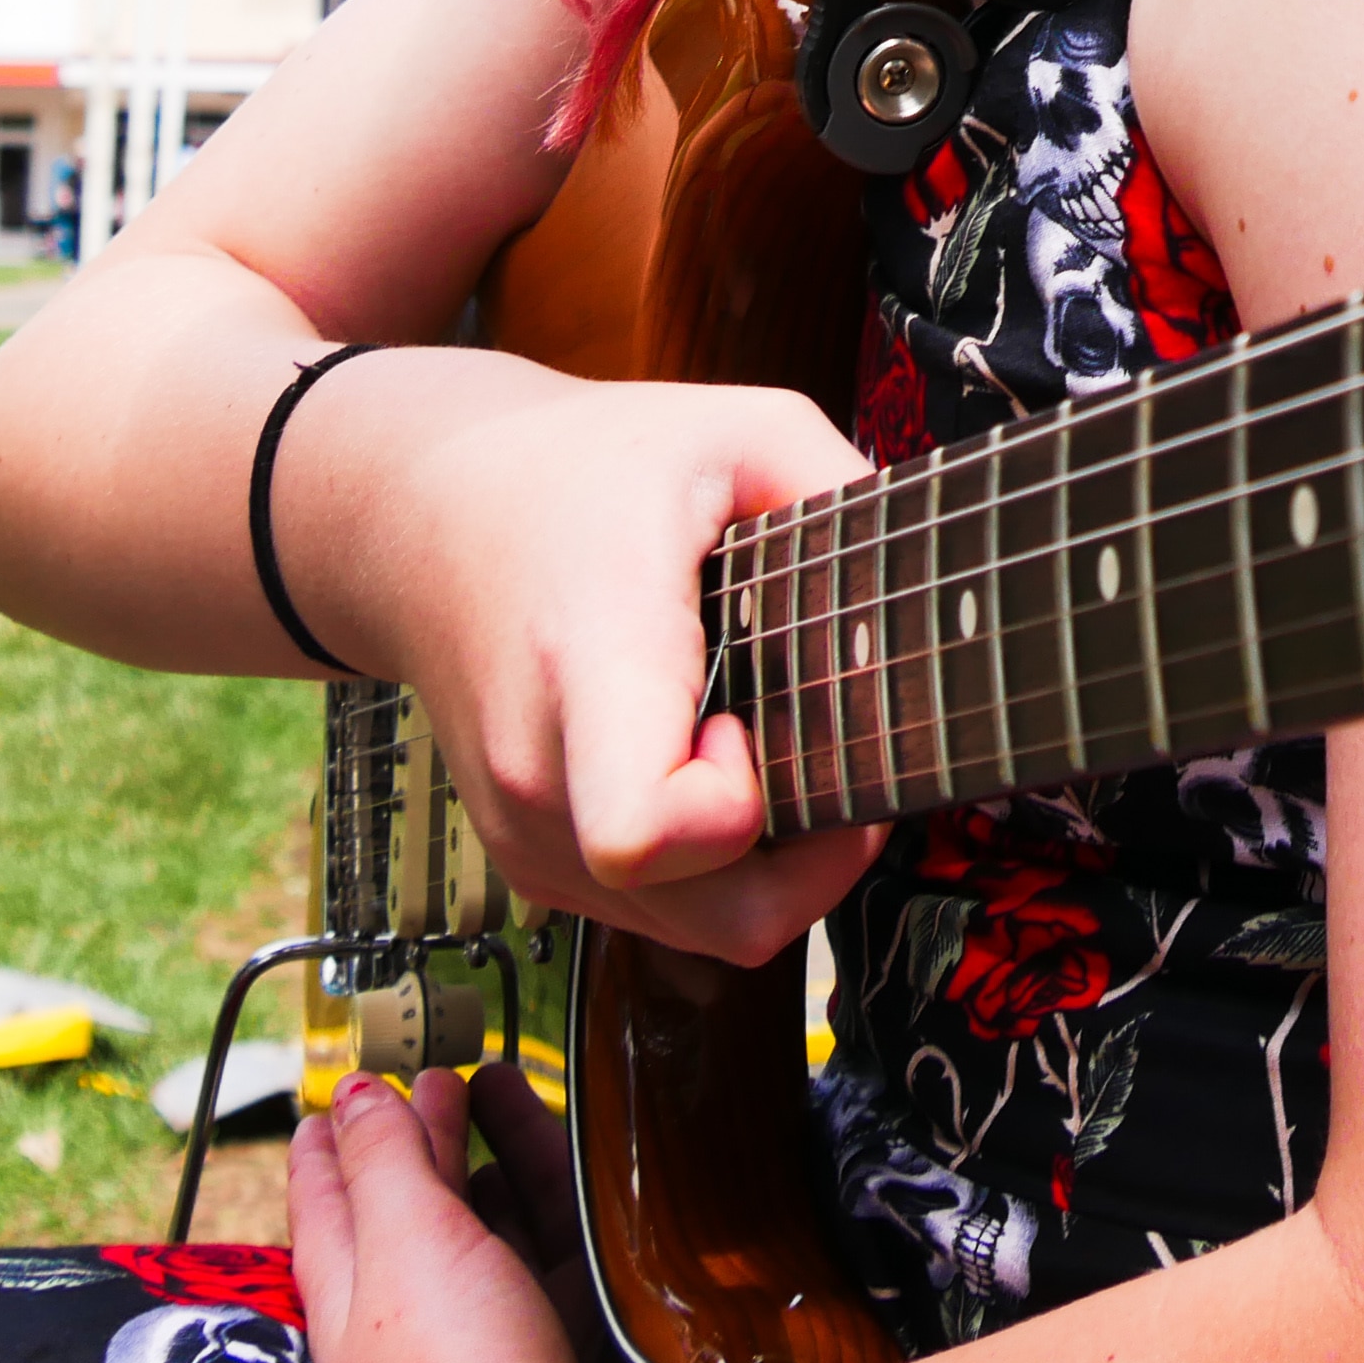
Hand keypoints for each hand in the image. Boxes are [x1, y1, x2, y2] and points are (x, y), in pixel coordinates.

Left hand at [288, 1069, 591, 1362]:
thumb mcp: (403, 1244)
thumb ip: (381, 1163)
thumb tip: (351, 1093)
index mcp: (352, 1287)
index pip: (329, 1196)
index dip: (333, 1138)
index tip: (337, 1092)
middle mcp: (411, 1311)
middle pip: (408, 1205)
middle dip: (418, 1134)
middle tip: (432, 1073)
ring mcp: (483, 1331)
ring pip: (484, 1226)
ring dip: (492, 1155)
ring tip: (502, 1091)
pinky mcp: (551, 1346)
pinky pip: (548, 1259)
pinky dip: (555, 1208)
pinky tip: (570, 1180)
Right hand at [322, 369, 882, 962]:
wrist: (424, 516)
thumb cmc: (584, 472)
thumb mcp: (737, 431)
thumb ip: (848, 493)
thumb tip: (939, 579)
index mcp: (591, 662)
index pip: (646, 828)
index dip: (744, 812)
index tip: (762, 731)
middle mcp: (546, 777)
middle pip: (710, 915)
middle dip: (805, 855)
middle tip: (813, 744)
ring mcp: (530, 836)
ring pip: (699, 932)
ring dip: (769, 866)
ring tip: (769, 744)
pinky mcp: (536, 864)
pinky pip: (660, 915)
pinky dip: (718, 871)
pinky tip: (721, 767)